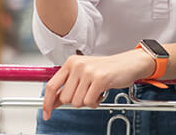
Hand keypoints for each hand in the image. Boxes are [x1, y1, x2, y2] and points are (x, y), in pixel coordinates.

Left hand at [41, 50, 155, 119]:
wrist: (129, 63)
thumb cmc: (107, 70)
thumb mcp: (83, 75)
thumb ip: (68, 87)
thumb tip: (53, 102)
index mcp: (71, 62)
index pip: (52, 86)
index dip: (47, 102)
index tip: (47, 113)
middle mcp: (78, 65)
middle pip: (65, 98)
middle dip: (76, 101)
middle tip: (87, 93)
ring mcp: (88, 72)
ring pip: (77, 102)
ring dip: (87, 101)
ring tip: (96, 91)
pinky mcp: (100, 79)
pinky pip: (89, 101)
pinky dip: (96, 102)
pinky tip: (101, 92)